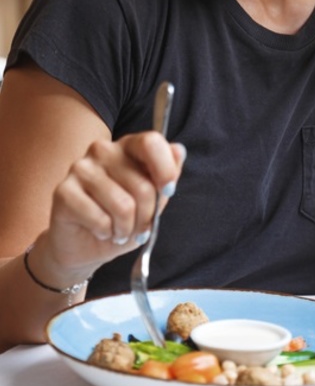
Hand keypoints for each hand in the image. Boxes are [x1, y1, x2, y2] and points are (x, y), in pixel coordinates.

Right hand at [42, 133, 184, 277]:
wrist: (84, 244)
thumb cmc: (123, 217)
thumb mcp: (153, 198)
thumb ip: (168, 174)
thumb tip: (179, 150)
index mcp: (128, 145)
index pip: (151, 142)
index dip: (165, 169)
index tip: (168, 191)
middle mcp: (103, 150)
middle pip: (143, 184)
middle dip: (147, 216)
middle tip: (140, 228)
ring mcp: (81, 168)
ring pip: (123, 205)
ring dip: (127, 228)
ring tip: (120, 231)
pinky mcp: (63, 191)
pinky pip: (100, 218)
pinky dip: (107, 232)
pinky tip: (101, 231)